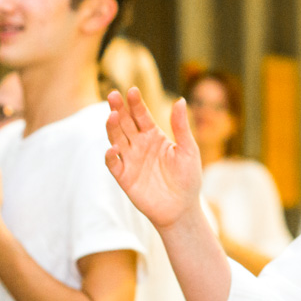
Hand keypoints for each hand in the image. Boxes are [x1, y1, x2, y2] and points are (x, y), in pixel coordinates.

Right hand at [104, 89, 203, 230]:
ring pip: (116, 139)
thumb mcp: (188, 150)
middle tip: (113, 95)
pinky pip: (114, 164)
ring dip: (112, 127)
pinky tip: (114, 148)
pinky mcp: (125, 177)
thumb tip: (180, 100)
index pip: (141, 115)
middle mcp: (139, 145)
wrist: (182, 209)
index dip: (136, 103)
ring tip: (112, 115)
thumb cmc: (188, 178)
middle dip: (118, 109)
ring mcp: (130, 160)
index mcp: (154, 136)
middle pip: (125, 123)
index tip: (132, 91)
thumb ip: (181, 127)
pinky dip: (111, 156)